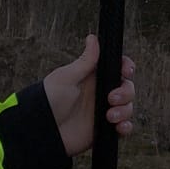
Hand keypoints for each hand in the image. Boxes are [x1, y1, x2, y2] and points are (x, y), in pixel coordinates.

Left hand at [44, 35, 134, 159]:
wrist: (42, 130)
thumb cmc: (49, 100)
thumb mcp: (66, 77)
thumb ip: (85, 61)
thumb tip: (93, 38)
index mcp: (93, 77)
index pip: (118, 68)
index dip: (126, 67)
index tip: (127, 71)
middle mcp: (101, 93)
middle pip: (127, 87)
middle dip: (126, 92)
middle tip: (112, 98)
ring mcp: (103, 111)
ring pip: (127, 107)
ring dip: (124, 111)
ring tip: (109, 116)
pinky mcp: (103, 129)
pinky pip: (123, 127)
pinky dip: (126, 127)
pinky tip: (118, 127)